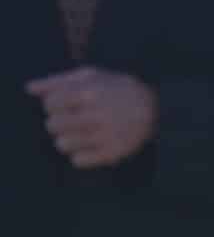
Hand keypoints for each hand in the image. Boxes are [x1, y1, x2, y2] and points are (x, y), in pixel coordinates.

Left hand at [27, 68, 159, 168]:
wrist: (161, 108)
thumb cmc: (118, 89)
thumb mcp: (92, 76)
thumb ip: (58, 81)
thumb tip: (29, 88)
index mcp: (92, 92)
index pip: (51, 103)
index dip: (55, 104)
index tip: (68, 104)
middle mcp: (99, 114)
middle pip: (52, 125)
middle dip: (59, 122)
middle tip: (74, 119)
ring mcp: (107, 135)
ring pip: (62, 145)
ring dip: (68, 139)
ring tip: (81, 133)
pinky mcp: (114, 153)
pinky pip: (78, 161)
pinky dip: (81, 154)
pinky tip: (92, 145)